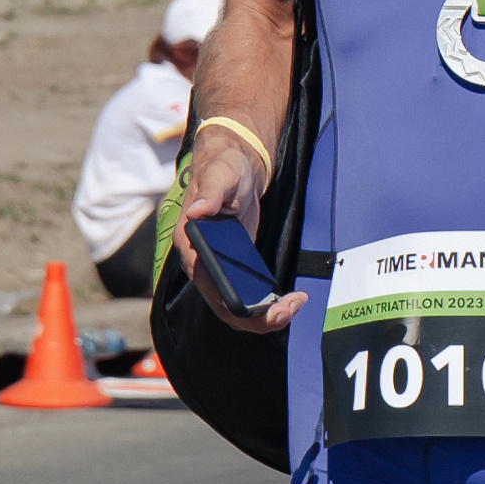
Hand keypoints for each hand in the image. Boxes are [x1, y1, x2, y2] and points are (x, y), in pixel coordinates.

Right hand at [176, 126, 306, 332]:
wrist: (235, 165)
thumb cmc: (224, 167)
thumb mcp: (220, 175)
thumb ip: (210, 193)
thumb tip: (197, 211)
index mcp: (189, 245)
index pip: (208, 286)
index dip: (235, 302)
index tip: (264, 305)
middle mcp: (199, 263)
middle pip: (223, 306)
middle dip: (256, 318)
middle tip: (288, 309)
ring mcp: (216, 268)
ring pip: (236, 308)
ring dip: (265, 316)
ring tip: (295, 304)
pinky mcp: (234, 267)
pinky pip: (247, 297)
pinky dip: (267, 305)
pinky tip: (290, 299)